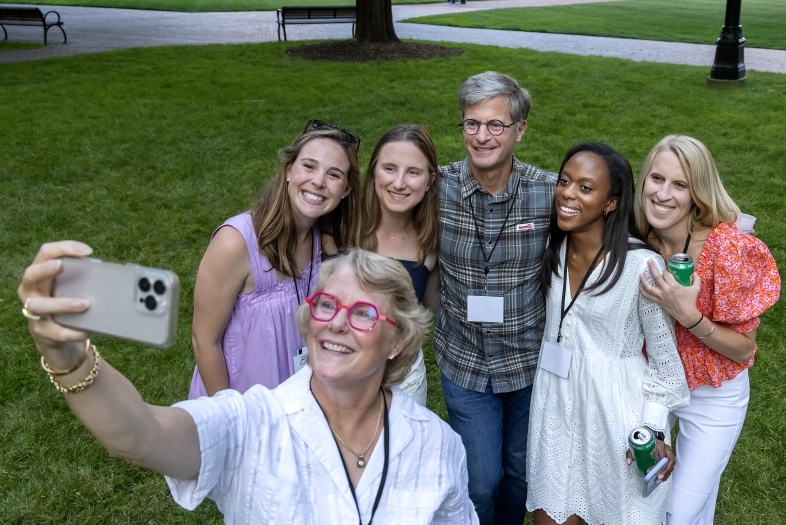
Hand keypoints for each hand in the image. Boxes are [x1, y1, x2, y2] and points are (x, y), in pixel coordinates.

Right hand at [17, 241, 93, 364]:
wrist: (56, 338)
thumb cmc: (65, 305)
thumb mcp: (72, 288)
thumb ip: (83, 278)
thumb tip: (113, 272)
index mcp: (41, 275)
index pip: (45, 253)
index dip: (62, 248)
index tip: (86, 250)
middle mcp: (31, 290)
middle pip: (31, 275)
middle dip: (45, 268)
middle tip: (60, 265)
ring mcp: (32, 312)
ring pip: (39, 305)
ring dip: (63, 303)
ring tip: (85, 304)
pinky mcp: (41, 332)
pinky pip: (56, 332)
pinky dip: (74, 331)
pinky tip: (88, 330)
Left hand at [626, 440, 675, 482]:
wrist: (647, 440)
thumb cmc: (642, 443)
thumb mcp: (635, 447)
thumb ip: (631, 454)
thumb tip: (629, 462)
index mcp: (659, 444)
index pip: (662, 454)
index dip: (658, 463)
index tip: (652, 470)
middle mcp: (666, 448)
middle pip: (670, 460)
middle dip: (665, 470)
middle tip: (658, 477)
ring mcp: (668, 453)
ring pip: (671, 465)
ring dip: (666, 474)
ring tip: (659, 480)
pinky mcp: (668, 458)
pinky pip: (670, 466)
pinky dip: (666, 473)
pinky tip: (660, 479)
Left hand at [639, 259, 700, 326]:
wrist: (686, 314)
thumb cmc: (691, 301)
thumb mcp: (696, 289)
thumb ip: (697, 280)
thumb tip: (695, 273)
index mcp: (674, 285)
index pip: (666, 274)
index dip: (666, 271)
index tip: (666, 271)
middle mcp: (666, 289)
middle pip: (656, 277)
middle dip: (652, 268)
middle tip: (648, 261)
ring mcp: (661, 296)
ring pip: (649, 287)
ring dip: (644, 280)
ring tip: (640, 274)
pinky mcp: (659, 302)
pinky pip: (649, 297)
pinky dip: (643, 292)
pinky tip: (640, 288)